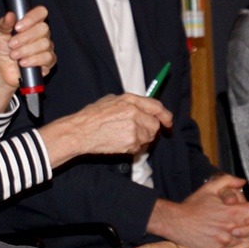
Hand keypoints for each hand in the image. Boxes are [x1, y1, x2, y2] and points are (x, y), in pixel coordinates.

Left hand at [0, 8, 53, 112]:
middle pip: (43, 29)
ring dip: (26, 50)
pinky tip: (23, 63)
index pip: (41, 12)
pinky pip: (47, 58)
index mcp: (31, 22)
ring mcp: (46, 47)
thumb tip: (10, 15)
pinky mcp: (48, 62)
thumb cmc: (1, 49)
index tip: (17, 27)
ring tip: (14, 55)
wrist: (0, 69)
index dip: (31, 18)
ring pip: (45, 44)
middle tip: (12, 44)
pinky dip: (34, 60)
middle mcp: (41, 33)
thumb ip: (4, 24)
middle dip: (25, 38)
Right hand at [37, 94, 173, 166]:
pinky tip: (120, 143)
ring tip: (125, 137)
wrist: (80, 132)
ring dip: (142, 140)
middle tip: (138, 133)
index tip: (168, 122)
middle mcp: (135, 112)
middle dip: (150, 130)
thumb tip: (143, 108)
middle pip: (155, 124)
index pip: (157, 106)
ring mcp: (134, 127)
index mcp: (130, 99)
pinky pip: (140, 147)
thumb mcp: (110, 100)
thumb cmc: (91, 116)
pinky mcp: (131, 142)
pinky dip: (134, 147)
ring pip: (149, 137)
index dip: (165, 116)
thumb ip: (129, 103)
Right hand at [147, 175, 248, 247]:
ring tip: (238, 237)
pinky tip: (227, 247)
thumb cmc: (192, 206)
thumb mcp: (210, 187)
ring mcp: (227, 241)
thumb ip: (228, 181)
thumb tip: (242, 182)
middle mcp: (233, 227)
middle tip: (248, 227)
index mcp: (234, 211)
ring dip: (246, 241)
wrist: (176, 222)